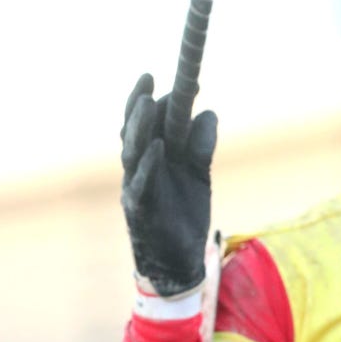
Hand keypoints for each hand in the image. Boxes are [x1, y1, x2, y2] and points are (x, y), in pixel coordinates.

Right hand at [120, 73, 216, 296]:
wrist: (178, 262)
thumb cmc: (183, 216)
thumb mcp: (198, 176)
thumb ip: (201, 146)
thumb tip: (207, 113)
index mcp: (151, 157)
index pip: (148, 122)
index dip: (158, 100)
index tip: (179, 80)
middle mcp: (139, 168)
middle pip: (133, 130)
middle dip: (139, 103)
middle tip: (148, 78)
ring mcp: (137, 188)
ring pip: (133, 152)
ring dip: (140, 127)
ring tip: (149, 102)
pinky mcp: (142, 210)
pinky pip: (142, 185)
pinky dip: (149, 166)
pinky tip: (157, 148)